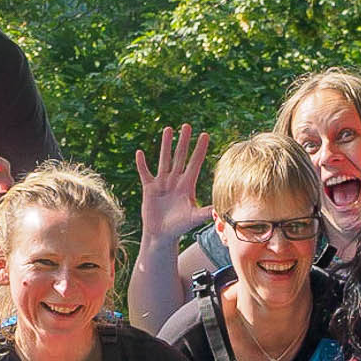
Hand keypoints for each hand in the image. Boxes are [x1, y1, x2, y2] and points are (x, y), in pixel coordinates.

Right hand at [134, 125, 212, 242]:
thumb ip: (206, 212)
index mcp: (188, 185)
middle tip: (187, 125)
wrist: (161, 235)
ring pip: (164, 160)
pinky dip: (142, 164)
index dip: (200, 149)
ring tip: (168, 129)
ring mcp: (162, 183)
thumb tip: (221, 210)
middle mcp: (176, 181)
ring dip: (166, 145)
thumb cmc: (179, 227)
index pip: (195, 163)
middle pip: (180, 157)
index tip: (205, 135)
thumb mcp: (194, 218)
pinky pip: (145, 173)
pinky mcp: (149, 188)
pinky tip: (140, 152)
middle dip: (183, 141)